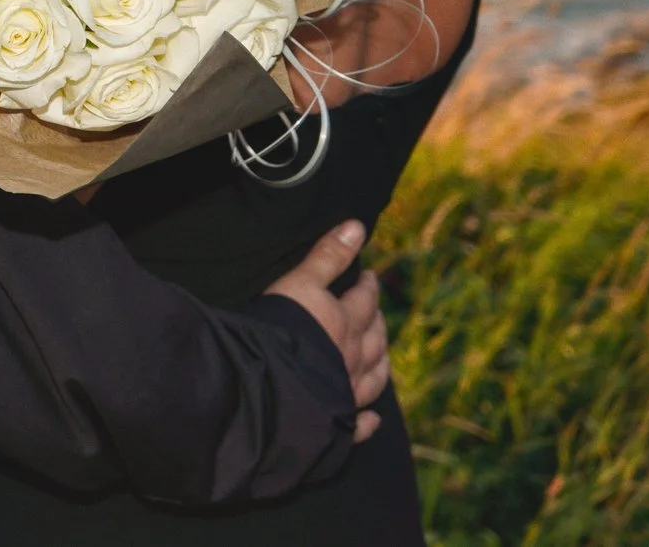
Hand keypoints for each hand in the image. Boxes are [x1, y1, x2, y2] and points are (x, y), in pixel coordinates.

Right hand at [263, 220, 389, 442]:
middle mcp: (353, 358)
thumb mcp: (300, 283)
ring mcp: (348, 394)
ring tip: (382, 356)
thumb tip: (358, 225)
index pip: (363, 299)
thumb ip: (327, 255)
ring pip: (373, 378)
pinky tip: (372, 419)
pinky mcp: (336, 424)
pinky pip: (359, 424)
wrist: (266, 389)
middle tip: (376, 312)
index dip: (367, 285)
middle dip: (377, 322)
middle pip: (374, 338)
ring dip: (380, 365)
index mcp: (345, 322)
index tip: (368, 276)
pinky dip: (369, 420)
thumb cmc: (280, 330)